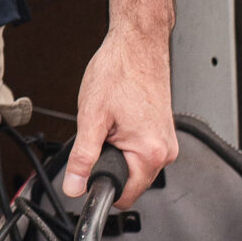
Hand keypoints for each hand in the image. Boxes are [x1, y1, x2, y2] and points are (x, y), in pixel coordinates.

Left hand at [64, 28, 178, 207]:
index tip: (89, 171)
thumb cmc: (119, 71)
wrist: (137, 44)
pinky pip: (142, 149)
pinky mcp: (164, 131)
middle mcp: (165, 150)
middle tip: (100, 134)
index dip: (100, 185)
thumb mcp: (91, 117)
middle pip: (131, 181)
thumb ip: (82, 157)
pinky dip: (127, 140)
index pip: (124, 196)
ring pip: (135, 165)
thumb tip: (74, 186)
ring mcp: (167, 140)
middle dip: (109, 164)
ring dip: (118, 150)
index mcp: (150, 153)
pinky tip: (121, 117)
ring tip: (111, 121)